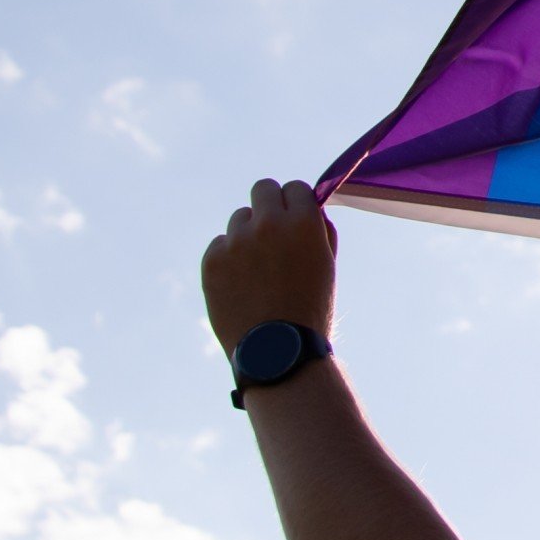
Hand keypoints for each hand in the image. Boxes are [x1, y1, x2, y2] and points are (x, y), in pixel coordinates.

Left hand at [202, 176, 337, 354]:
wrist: (276, 351)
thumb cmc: (309, 309)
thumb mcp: (327, 265)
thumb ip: (319, 230)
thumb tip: (307, 207)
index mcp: (303, 223)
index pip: (295, 187)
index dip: (296, 203)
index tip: (294, 217)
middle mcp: (268, 224)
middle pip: (262, 189)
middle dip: (269, 205)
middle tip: (271, 230)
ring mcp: (236, 241)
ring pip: (240, 218)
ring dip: (248, 233)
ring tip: (257, 268)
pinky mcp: (212, 260)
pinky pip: (220, 244)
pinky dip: (228, 258)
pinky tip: (240, 283)